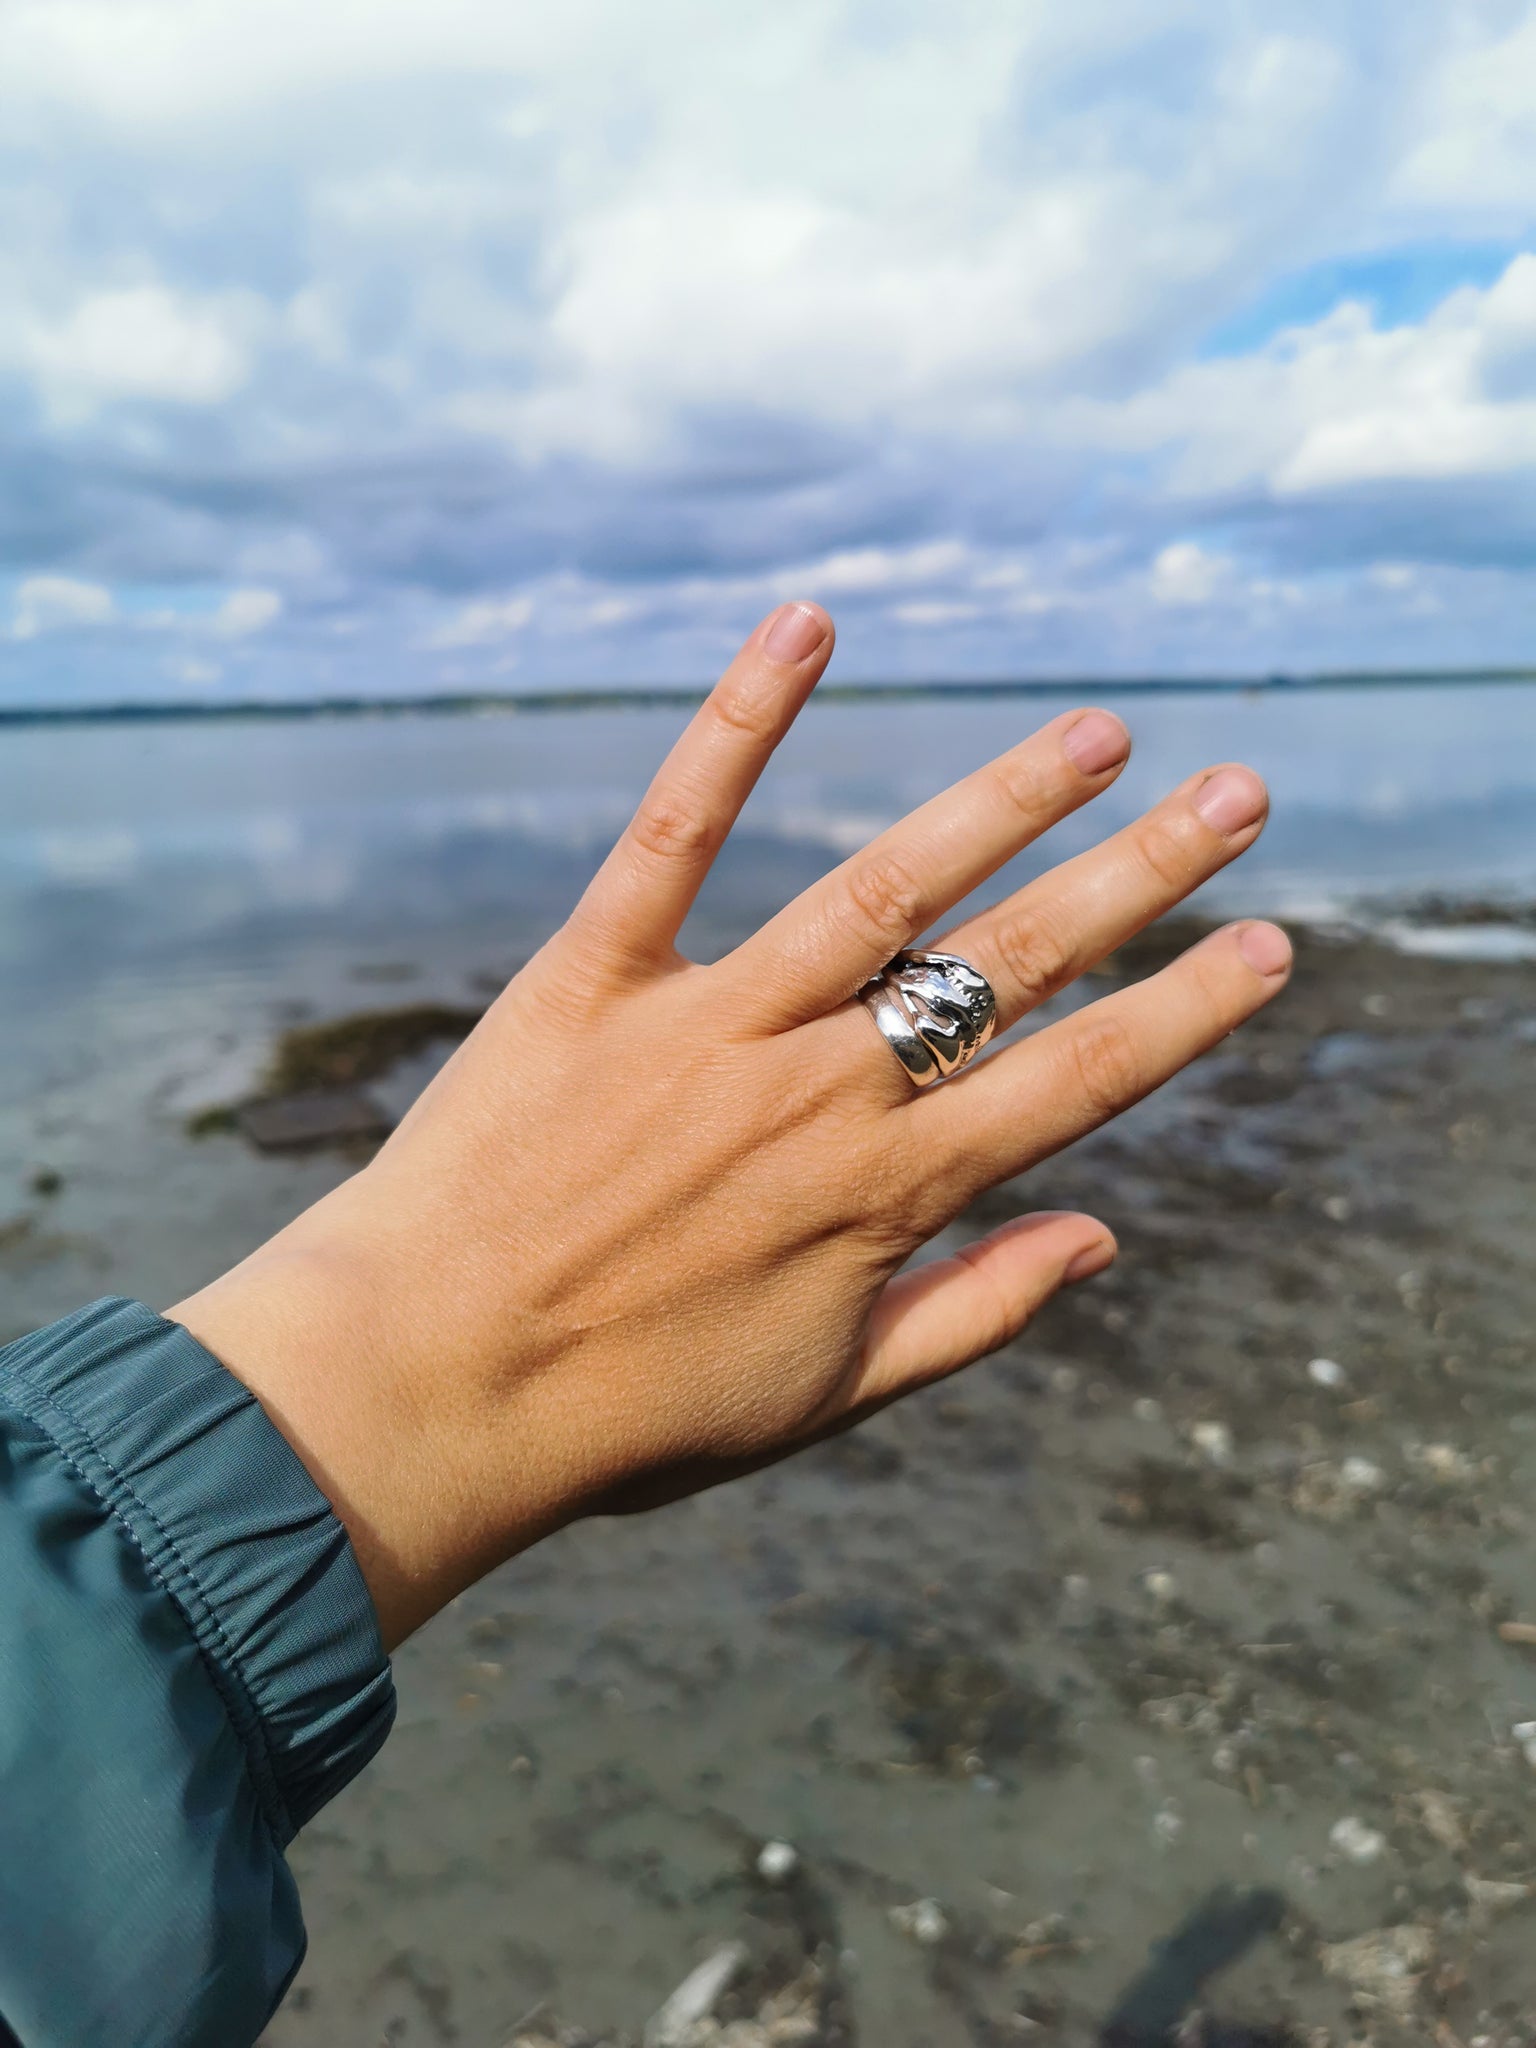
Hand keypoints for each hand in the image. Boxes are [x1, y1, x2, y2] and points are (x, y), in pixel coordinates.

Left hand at [170, 601, 1288, 1646]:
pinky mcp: (593, 975)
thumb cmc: (625, 1414)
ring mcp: (708, 1024)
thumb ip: (973, 1313)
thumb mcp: (824, 1397)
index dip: (1186, 1013)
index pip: (1076, 1082)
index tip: (1270, 945)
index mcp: (883, 1196)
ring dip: (1003, 800)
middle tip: (1242, 793)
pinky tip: (808, 628)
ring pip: (884, 886)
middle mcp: (818, 1092)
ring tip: (1099, 732)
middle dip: (1143, 875)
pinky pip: (675, 832)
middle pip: (1012, 962)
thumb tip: (1105, 1235)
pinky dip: (740, 723)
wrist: (419, 1390)